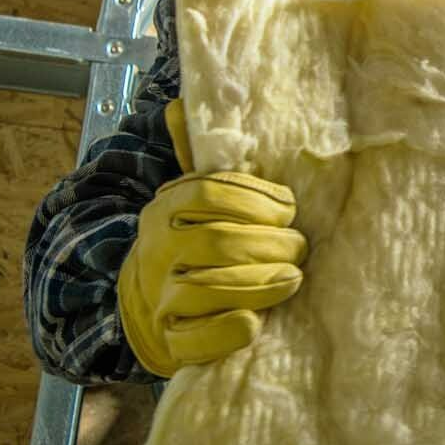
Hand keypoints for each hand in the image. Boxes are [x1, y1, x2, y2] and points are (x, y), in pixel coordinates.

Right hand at [117, 99, 306, 376]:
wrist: (143, 304)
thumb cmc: (189, 242)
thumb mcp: (190, 197)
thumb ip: (197, 155)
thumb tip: (183, 102)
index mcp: (167, 207)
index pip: (213, 193)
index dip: (260, 199)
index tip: (290, 208)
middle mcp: (158, 250)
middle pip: (222, 241)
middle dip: (273, 244)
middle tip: (301, 248)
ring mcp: (161, 298)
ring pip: (212, 287)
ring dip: (262, 283)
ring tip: (293, 278)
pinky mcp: (169, 341)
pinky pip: (198, 339)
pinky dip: (229, 330)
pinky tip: (254, 322)